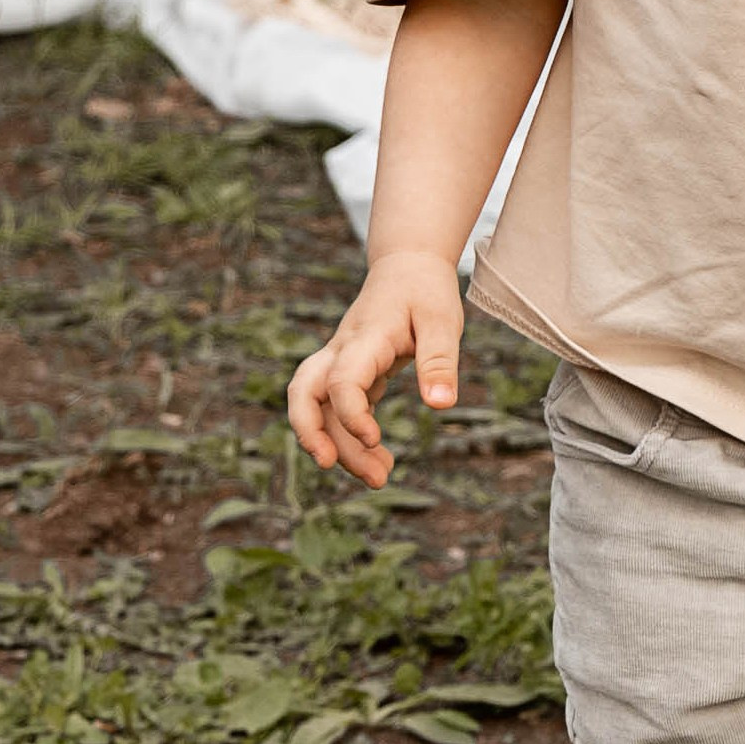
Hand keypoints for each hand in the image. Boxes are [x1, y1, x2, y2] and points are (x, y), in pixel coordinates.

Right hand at [286, 248, 464, 487]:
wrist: (408, 265)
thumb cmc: (425, 291)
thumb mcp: (441, 321)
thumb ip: (439, 362)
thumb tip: (441, 406)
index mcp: (365, 338)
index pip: (341, 379)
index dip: (350, 414)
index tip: (374, 439)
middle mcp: (342, 350)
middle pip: (303, 391)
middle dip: (309, 431)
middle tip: (330, 465)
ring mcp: (341, 362)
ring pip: (320, 407)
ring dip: (339, 444)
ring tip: (379, 478)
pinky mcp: (350, 374)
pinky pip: (338, 410)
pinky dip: (351, 438)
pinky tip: (379, 462)